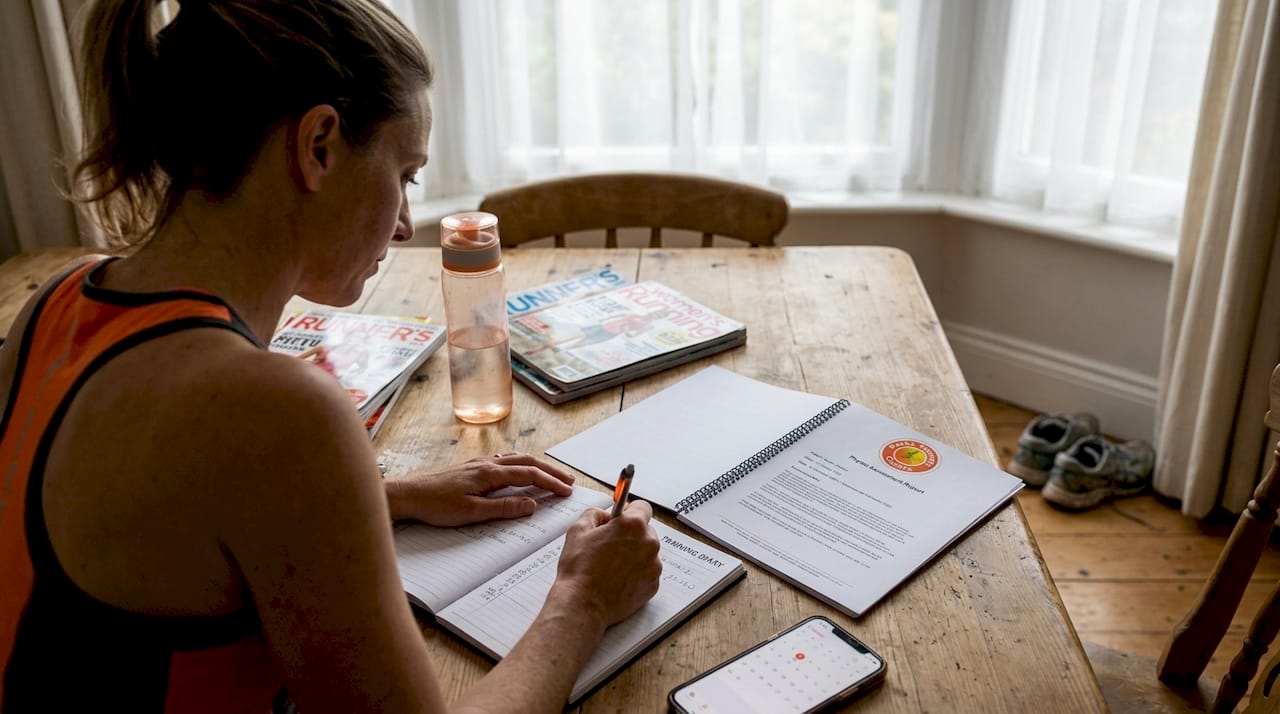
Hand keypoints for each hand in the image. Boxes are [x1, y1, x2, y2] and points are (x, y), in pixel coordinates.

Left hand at [385, 452, 574, 525]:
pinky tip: (517, 470)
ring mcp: (478, 464)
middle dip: (550, 471)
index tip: (566, 491)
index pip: (529, 475)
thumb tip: (532, 505)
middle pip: (527, 462)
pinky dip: (519, 464)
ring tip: (550, 475)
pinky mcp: (470, 468)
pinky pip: (503, 461)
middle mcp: (487, 464)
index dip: (550, 483)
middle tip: (568, 481)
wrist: (409, 494)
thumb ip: (504, 508)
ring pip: (516, 459)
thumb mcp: (472, 513)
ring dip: (536, 466)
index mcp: (490, 474)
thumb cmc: (435, 505)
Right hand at [551, 500, 662, 625]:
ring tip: (612, 566)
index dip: (629, 511)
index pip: (642, 507)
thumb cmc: (579, 568)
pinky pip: (648, 572)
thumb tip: (605, 515)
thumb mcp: (578, 530)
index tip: (621, 518)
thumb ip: (595, 514)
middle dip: (631, 535)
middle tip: (610, 545)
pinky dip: (636, 573)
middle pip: (646, 530)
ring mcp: (654, 566)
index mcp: (633, 525)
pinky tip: (618, 579)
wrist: (583, 604)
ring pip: (647, 552)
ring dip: (634, 554)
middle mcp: (649, 543)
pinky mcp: (653, 585)